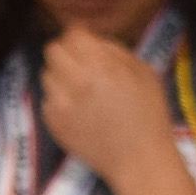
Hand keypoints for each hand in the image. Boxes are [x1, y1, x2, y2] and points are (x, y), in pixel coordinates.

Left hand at [34, 28, 189, 194]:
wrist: (139, 160)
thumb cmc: (149, 115)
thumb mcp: (144, 71)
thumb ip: (115, 50)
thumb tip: (93, 40)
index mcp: (101, 65)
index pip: (73, 34)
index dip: (81, 38)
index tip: (87, 47)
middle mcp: (76, 80)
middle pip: (53, 50)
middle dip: (66, 54)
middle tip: (80, 66)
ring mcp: (61, 103)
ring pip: (46, 74)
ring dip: (60, 76)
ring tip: (80, 90)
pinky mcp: (53, 123)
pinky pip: (47, 99)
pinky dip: (59, 101)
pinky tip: (78, 111)